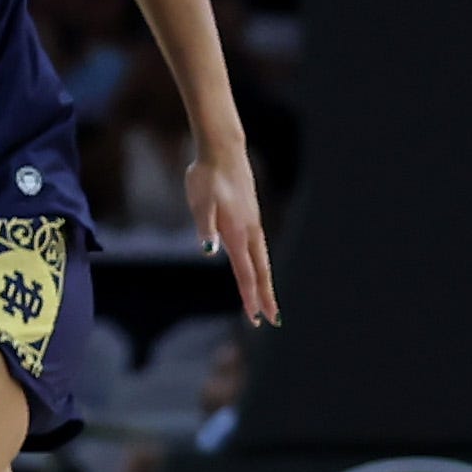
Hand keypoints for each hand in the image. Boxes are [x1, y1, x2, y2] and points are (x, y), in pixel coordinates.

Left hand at [191, 148, 277, 327]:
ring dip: (264, 282)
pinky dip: (261, 264)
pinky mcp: (250, 215)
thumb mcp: (200, 201)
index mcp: (236, 233)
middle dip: (265, 296)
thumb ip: (204, 227)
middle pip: (260, 271)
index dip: (249, 297)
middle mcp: (249, 231)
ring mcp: (252, 223)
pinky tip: (257, 266)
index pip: (245, 273)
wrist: (222, 151)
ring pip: (262, 259)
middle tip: (272, 320)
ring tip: (268, 299)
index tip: (256, 319)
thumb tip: (208, 251)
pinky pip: (259, 247)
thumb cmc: (206, 177)